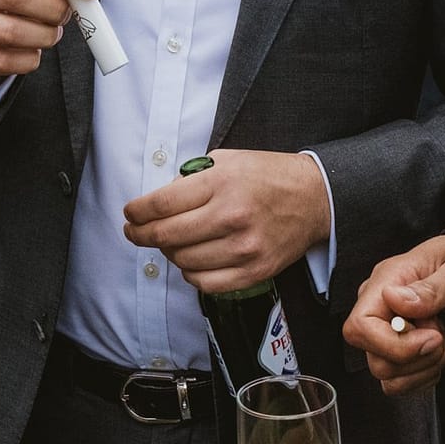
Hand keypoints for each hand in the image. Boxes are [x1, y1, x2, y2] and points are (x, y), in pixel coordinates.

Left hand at [123, 149, 329, 292]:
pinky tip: (191, 261)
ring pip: (183, 262)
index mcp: (221, 183)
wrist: (314, 197)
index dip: (137, 212)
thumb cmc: (267, 176)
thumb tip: (159, 202)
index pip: (162, 203)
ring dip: (168, 253)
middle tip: (134, 232)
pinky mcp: (254, 271)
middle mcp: (231, 216)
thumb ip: (192, 178)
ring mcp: (243, 248)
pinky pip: (206, 283)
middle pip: (167, 236)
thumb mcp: (228, 160)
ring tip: (170, 243)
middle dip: (141, 235)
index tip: (130, 214)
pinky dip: (190, 274)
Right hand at [344, 232, 444, 396]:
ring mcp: (388, 330)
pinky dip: (423, 377)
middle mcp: (381, 307)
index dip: (393, 344)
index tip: (431, 336)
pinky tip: (437, 354)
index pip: (360, 325)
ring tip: (442, 342)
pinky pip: (398, 382)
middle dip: (416, 358)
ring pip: (385, 374)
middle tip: (441, 335)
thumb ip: (430, 288)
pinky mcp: (400, 349)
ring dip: (422, 368)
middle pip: (373, 357)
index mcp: (387, 280)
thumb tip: (393, 298)